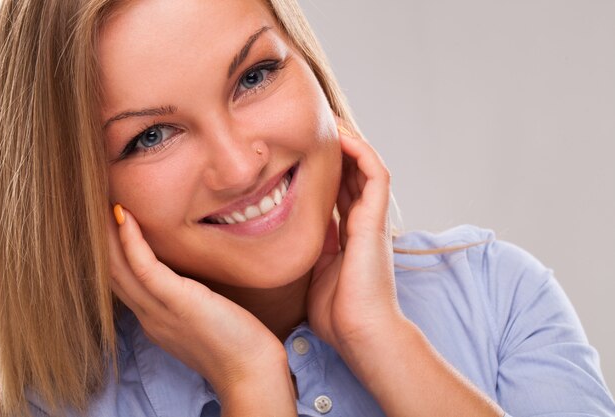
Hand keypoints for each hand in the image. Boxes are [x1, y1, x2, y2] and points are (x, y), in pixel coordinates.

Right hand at [108, 207, 295, 413]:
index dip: (109, 252)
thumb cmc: (236, 343)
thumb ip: (186, 300)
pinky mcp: (177, 302)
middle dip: (99, 240)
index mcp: (153, 319)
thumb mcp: (202, 319)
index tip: (105, 223)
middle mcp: (148, 315)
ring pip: (118, 268)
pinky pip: (144, 267)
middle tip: (91, 204)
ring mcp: (158, 311)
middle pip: (110, 273)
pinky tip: (122, 215)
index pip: (120, 283)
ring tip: (99, 201)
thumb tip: (189, 278)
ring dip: (106, 234)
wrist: (251, 371)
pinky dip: (130, 240)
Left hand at [307, 122, 402, 357]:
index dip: (325, 170)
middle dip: (334, 149)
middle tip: (312, 126)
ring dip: (349, 142)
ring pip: (366, 166)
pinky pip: (375, 173)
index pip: (338, 192)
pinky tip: (341, 136)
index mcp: (349, 235)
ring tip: (327, 121)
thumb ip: (311, 250)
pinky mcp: (377, 218)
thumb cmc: (337, 313)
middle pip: (351, 173)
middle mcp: (363, 222)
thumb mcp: (315, 273)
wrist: (359, 332)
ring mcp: (373, 219)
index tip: (302, 151)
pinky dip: (361, 152)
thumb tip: (294, 235)